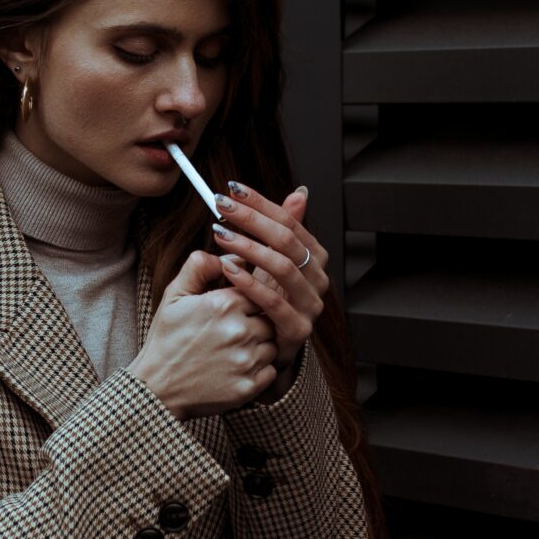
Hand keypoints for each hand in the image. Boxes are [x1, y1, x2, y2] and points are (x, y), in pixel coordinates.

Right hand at [127, 250, 279, 419]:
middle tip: (233, 330)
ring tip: (234, 349)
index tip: (234, 308)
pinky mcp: (249, 386)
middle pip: (269, 317)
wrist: (158, 387)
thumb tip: (225, 254)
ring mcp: (246, 360)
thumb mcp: (174, 295)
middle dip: (256, 321)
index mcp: (224, 303)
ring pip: (273, 344)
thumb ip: (199, 266)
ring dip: (260, 345)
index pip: (258, 290)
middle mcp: (240, 330)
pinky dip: (260, 369)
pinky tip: (237, 367)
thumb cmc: (167, 338)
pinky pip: (271, 370)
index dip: (247, 299)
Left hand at [211, 182, 329, 374]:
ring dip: (248, 248)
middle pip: (287, 240)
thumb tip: (300, 193)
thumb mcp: (271, 260)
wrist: (262, 349)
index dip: (260, 203)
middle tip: (222, 206)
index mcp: (313, 257)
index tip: (232, 189)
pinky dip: (249, 283)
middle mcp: (317, 279)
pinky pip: (273, 303)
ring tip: (221, 234)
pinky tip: (227, 269)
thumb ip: (285, 227)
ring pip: (283, 268)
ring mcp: (310, 305)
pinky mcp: (297, 330)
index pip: (289, 221)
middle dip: (252, 219)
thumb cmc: (264, 300)